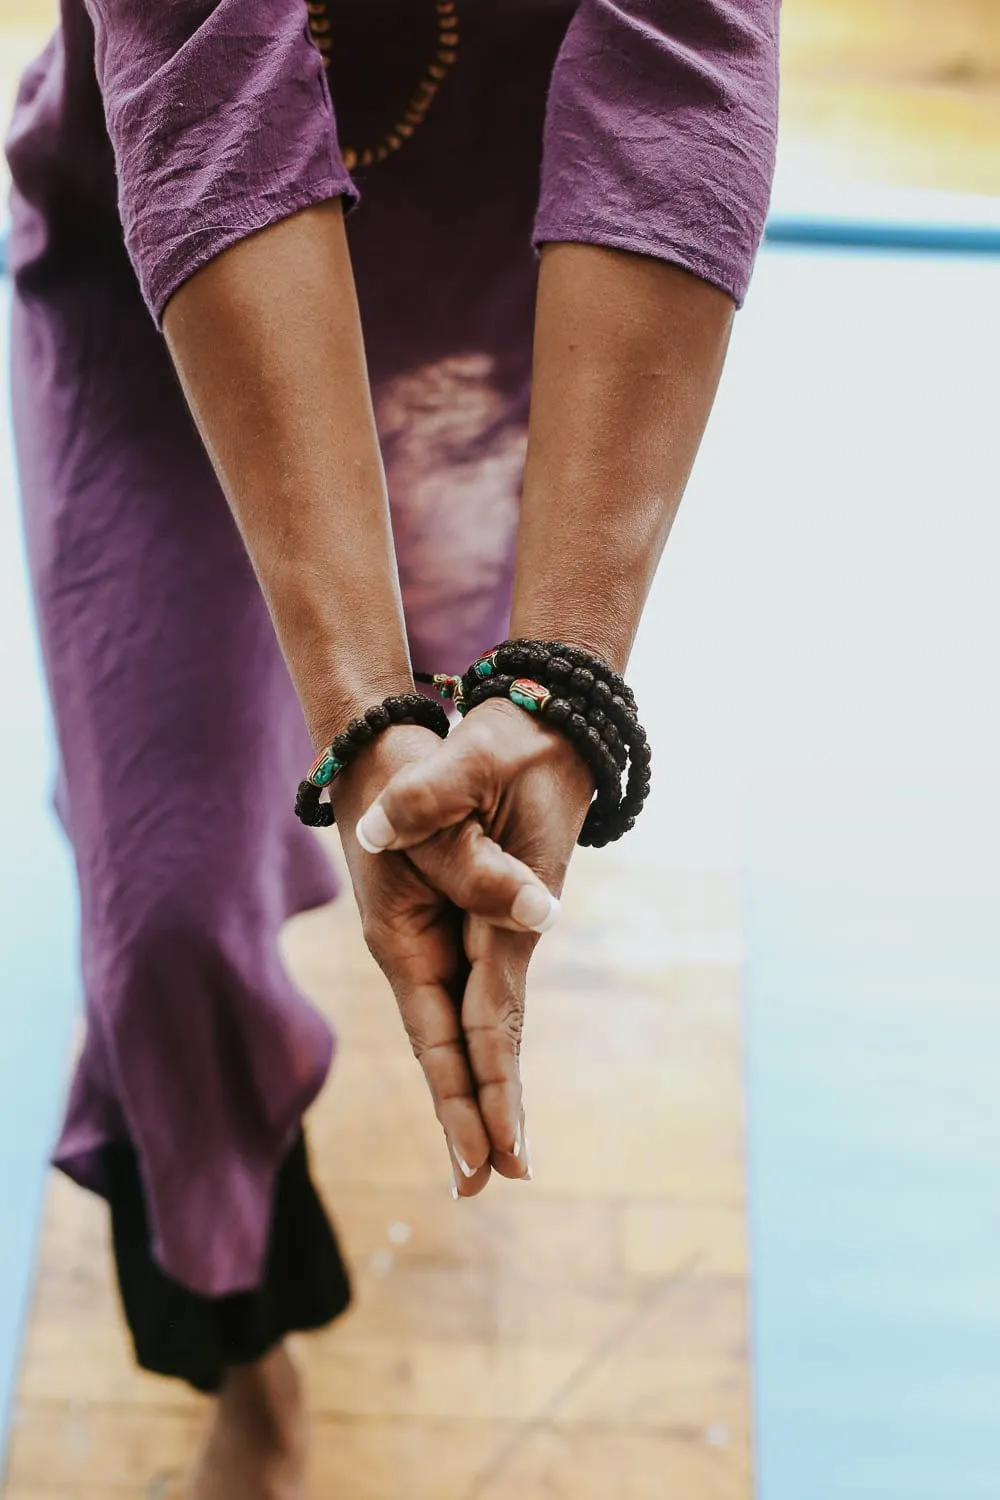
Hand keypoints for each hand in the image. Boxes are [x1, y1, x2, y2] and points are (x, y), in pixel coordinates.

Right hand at [350, 698, 594, 1195]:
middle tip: (496, 1184)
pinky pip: (471, 994)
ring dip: (481, 1087)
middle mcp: (413, 951)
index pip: (437, 1036)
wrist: (382, 738)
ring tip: (502, 1151)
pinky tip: (497, 1072)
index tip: (484, 1160)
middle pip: (446, 1048)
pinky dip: (487, 1040)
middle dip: (471, 1115)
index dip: (462, 1098)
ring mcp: (429, 942)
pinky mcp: (448, 925)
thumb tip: (542, 914)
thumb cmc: (405, 769)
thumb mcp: (439, 805)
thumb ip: (480, 867)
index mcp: (402, 936)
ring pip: (461, 1028)